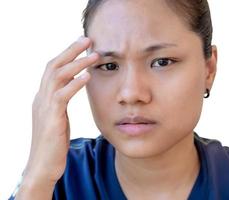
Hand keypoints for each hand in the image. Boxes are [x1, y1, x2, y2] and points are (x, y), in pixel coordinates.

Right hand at [23, 36, 97, 185]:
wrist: (43, 166)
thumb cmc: (53, 142)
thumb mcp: (57, 117)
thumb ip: (62, 101)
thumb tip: (73, 87)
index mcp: (43, 97)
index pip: (53, 68)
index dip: (67, 54)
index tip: (82, 44)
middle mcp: (41, 98)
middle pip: (53, 66)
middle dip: (71, 50)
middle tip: (88, 39)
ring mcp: (44, 108)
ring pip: (58, 77)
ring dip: (76, 64)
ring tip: (94, 55)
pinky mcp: (51, 119)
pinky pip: (62, 96)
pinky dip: (74, 84)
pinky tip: (87, 76)